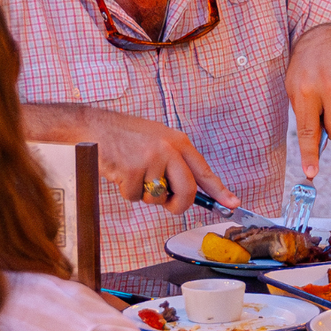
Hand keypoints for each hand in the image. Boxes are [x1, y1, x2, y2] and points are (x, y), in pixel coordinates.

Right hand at [77, 107, 233, 215]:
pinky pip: (135, 197)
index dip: (220, 191)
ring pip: (157, 198)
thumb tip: (189, 192)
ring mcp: (151, 159)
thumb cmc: (128, 136)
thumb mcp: (159, 142)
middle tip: (170, 205)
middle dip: (178, 205)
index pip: (204, 171)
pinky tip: (121, 173)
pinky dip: (127, 191)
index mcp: (179, 143)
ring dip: (144, 194)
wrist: (97, 126)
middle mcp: (169, 150)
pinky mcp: (133, 170)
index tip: (232, 204)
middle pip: (187, 191)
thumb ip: (175, 163)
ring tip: (133, 173)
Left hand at [285, 21, 330, 180]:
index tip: (311, 172)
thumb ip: (306, 117)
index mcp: (304, 91)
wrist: (330, 38)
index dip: (309, 153)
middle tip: (330, 114)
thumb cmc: (308, 70)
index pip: (307, 130)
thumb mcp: (297, 89)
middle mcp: (326, 85)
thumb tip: (315, 152)